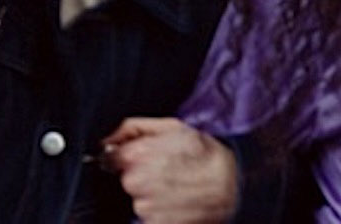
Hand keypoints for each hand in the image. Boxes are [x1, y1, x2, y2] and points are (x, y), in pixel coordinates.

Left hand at [105, 117, 238, 223]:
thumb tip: (105, 139)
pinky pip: (149, 218)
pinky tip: (179, 202)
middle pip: (126, 180)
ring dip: (154, 196)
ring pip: (139, 200)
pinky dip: (162, 212)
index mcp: (137, 155)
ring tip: (178, 187)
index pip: (111, 158)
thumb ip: (131, 128)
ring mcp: (145, 206)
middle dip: (143, 176)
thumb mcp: (172, 127)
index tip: (145, 158)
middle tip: (168, 171)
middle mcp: (137, 181)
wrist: (235, 184)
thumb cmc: (205, 153)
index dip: (128, 157)